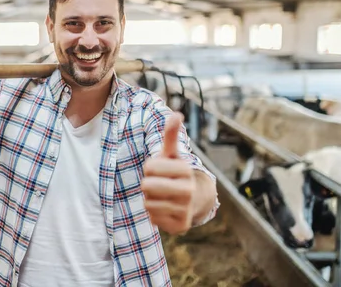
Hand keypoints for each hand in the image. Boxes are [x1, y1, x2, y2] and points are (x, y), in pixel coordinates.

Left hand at [141, 112, 194, 234]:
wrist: (193, 200)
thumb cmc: (175, 172)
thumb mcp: (171, 154)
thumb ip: (171, 135)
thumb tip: (176, 114)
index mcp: (186, 170)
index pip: (150, 167)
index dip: (150, 167)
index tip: (159, 169)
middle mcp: (189, 190)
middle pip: (147, 186)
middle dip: (148, 184)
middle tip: (158, 183)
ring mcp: (185, 209)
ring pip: (148, 203)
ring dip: (150, 199)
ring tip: (162, 196)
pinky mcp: (180, 226)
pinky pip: (152, 218)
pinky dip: (154, 213)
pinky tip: (165, 209)